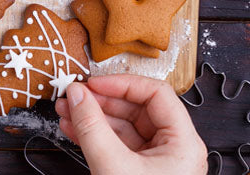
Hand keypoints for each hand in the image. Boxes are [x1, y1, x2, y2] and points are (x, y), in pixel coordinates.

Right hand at [54, 75, 207, 174]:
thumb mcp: (112, 167)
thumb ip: (92, 127)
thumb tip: (77, 95)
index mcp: (183, 143)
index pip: (155, 95)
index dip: (121, 84)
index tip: (91, 84)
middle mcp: (174, 149)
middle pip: (138, 110)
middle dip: (102, 101)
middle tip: (73, 95)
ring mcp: (157, 163)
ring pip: (125, 128)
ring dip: (94, 118)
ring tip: (65, 111)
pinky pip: (118, 146)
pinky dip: (96, 137)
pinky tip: (72, 129)